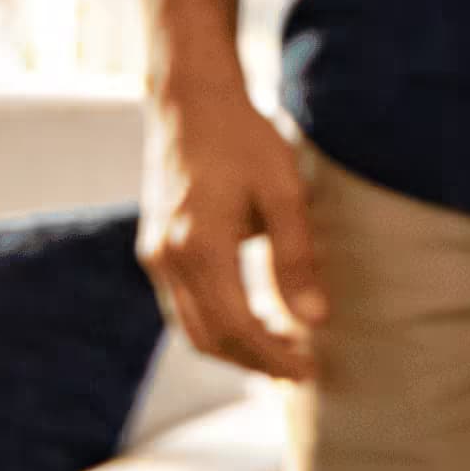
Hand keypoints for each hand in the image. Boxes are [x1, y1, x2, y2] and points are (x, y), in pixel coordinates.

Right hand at [138, 65, 327, 382]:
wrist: (191, 100)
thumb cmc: (244, 138)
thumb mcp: (284, 191)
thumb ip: (296, 257)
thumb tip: (314, 320)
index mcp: (199, 244)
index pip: (235, 326)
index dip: (271, 356)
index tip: (308, 371)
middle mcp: (167, 256)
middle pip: (208, 337)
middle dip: (254, 361)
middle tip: (300, 367)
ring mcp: (155, 254)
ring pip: (190, 327)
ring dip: (234, 348)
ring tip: (283, 348)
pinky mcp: (154, 248)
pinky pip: (181, 306)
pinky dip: (216, 324)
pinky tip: (255, 319)